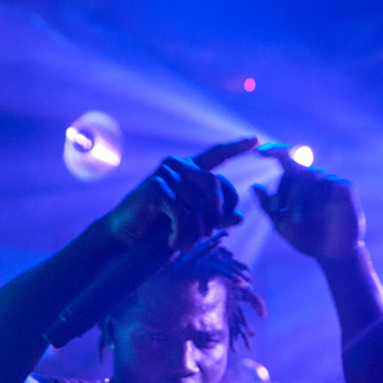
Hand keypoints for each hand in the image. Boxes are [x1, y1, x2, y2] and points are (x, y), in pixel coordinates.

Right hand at [104, 138, 255, 250]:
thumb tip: (241, 217)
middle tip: (207, 234)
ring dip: (195, 230)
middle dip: (216, 213)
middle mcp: (177, 165)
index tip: (257, 140)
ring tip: (185, 243)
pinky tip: (173, 243)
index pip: (217, 154)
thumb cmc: (157, 227)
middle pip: (214, 184)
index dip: (237, 146)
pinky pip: (181, 211)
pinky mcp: (156, 187)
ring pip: (197, 203)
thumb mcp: (191, 222)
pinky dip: (181, 232)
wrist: (125, 236)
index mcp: (189, 169)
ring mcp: (165, 174)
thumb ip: (214, 217)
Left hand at [253, 144, 363, 259]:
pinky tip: (318, 214)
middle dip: (284, 191)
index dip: (273, 151)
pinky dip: (318, 200)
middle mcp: (314, 178)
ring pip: (311, 176)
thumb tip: (254, 186)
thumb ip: (268, 207)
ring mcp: (330, 181)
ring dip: (299, 198)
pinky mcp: (344, 188)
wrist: (331, 253)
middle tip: (279, 212)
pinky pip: (328, 185)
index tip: (257, 152)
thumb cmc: (307, 237)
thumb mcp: (282, 224)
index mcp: (298, 183)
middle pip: (296, 171)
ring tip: (297, 219)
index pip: (285, 160)